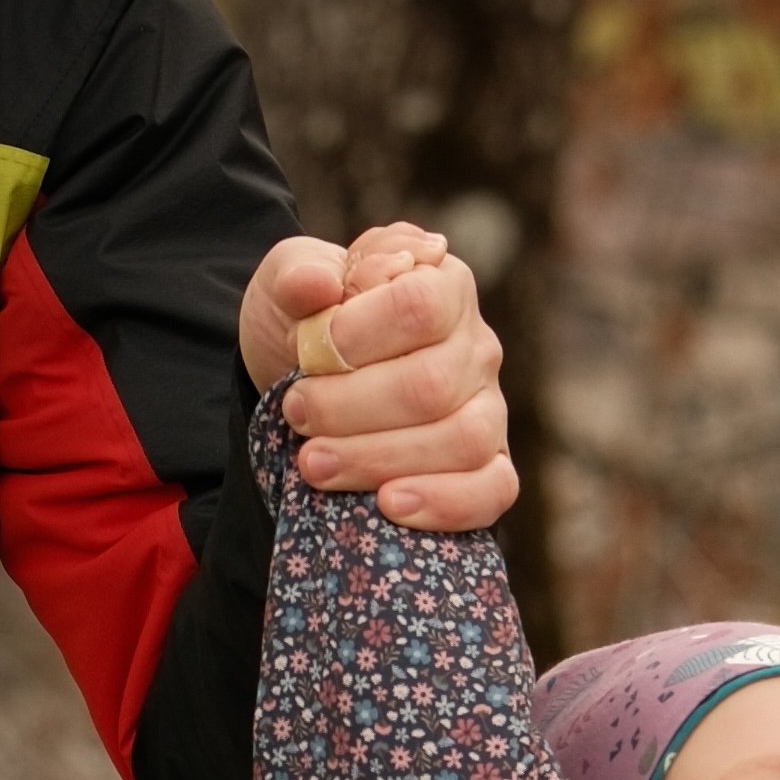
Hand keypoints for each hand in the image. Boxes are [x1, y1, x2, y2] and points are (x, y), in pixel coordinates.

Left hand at [238, 221, 517, 530]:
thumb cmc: (306, 323)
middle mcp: (477, 347)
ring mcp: (490, 410)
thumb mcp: (286, 282)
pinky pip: (493, 490)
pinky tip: (389, 505)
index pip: (420, 305)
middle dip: (351, 407)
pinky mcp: (491, 466)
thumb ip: (295, 274)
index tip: (307, 351)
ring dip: (378, 458)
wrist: (302, 381)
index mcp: (441, 284)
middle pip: (433, 384)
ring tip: (314, 464)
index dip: (360, 334)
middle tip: (296, 413)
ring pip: (460, 441)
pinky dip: (445, 503)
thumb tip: (317, 285)